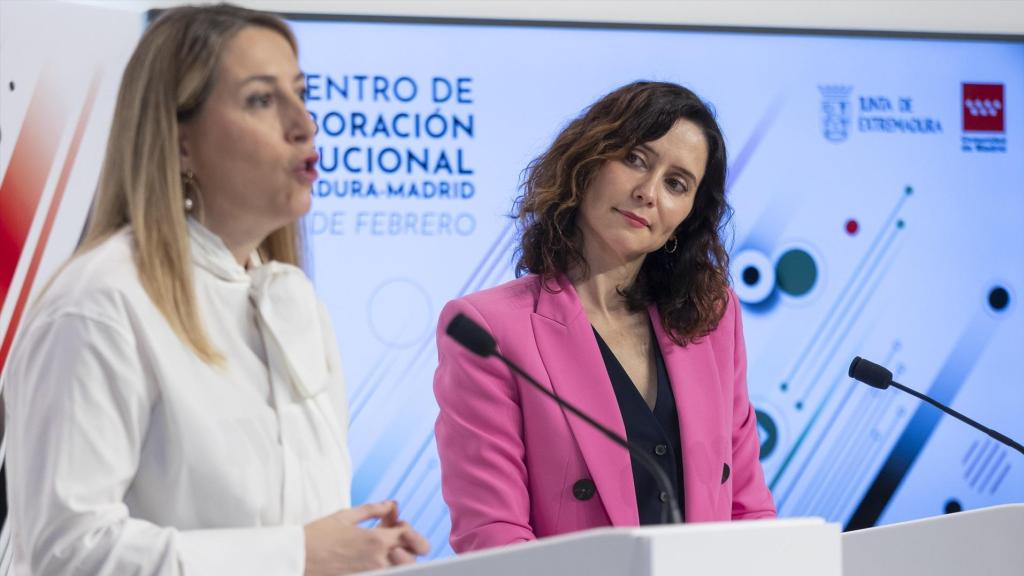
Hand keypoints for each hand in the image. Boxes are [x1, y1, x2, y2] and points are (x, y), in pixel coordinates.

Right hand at [303, 501, 429, 575]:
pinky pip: (384, 574)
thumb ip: (373, 509)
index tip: (392, 523)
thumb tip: (392, 504)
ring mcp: (372, 574)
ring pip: (401, 568)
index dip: (404, 527)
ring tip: (383, 549)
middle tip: (395, 539)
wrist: (296, 559)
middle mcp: (378, 560)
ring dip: (398, 557)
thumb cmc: (316, 536)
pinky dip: (384, 566)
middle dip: (409, 545)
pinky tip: (369, 558)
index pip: (409, 534)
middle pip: (412, 555)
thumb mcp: (345, 516)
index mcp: (376, 540)